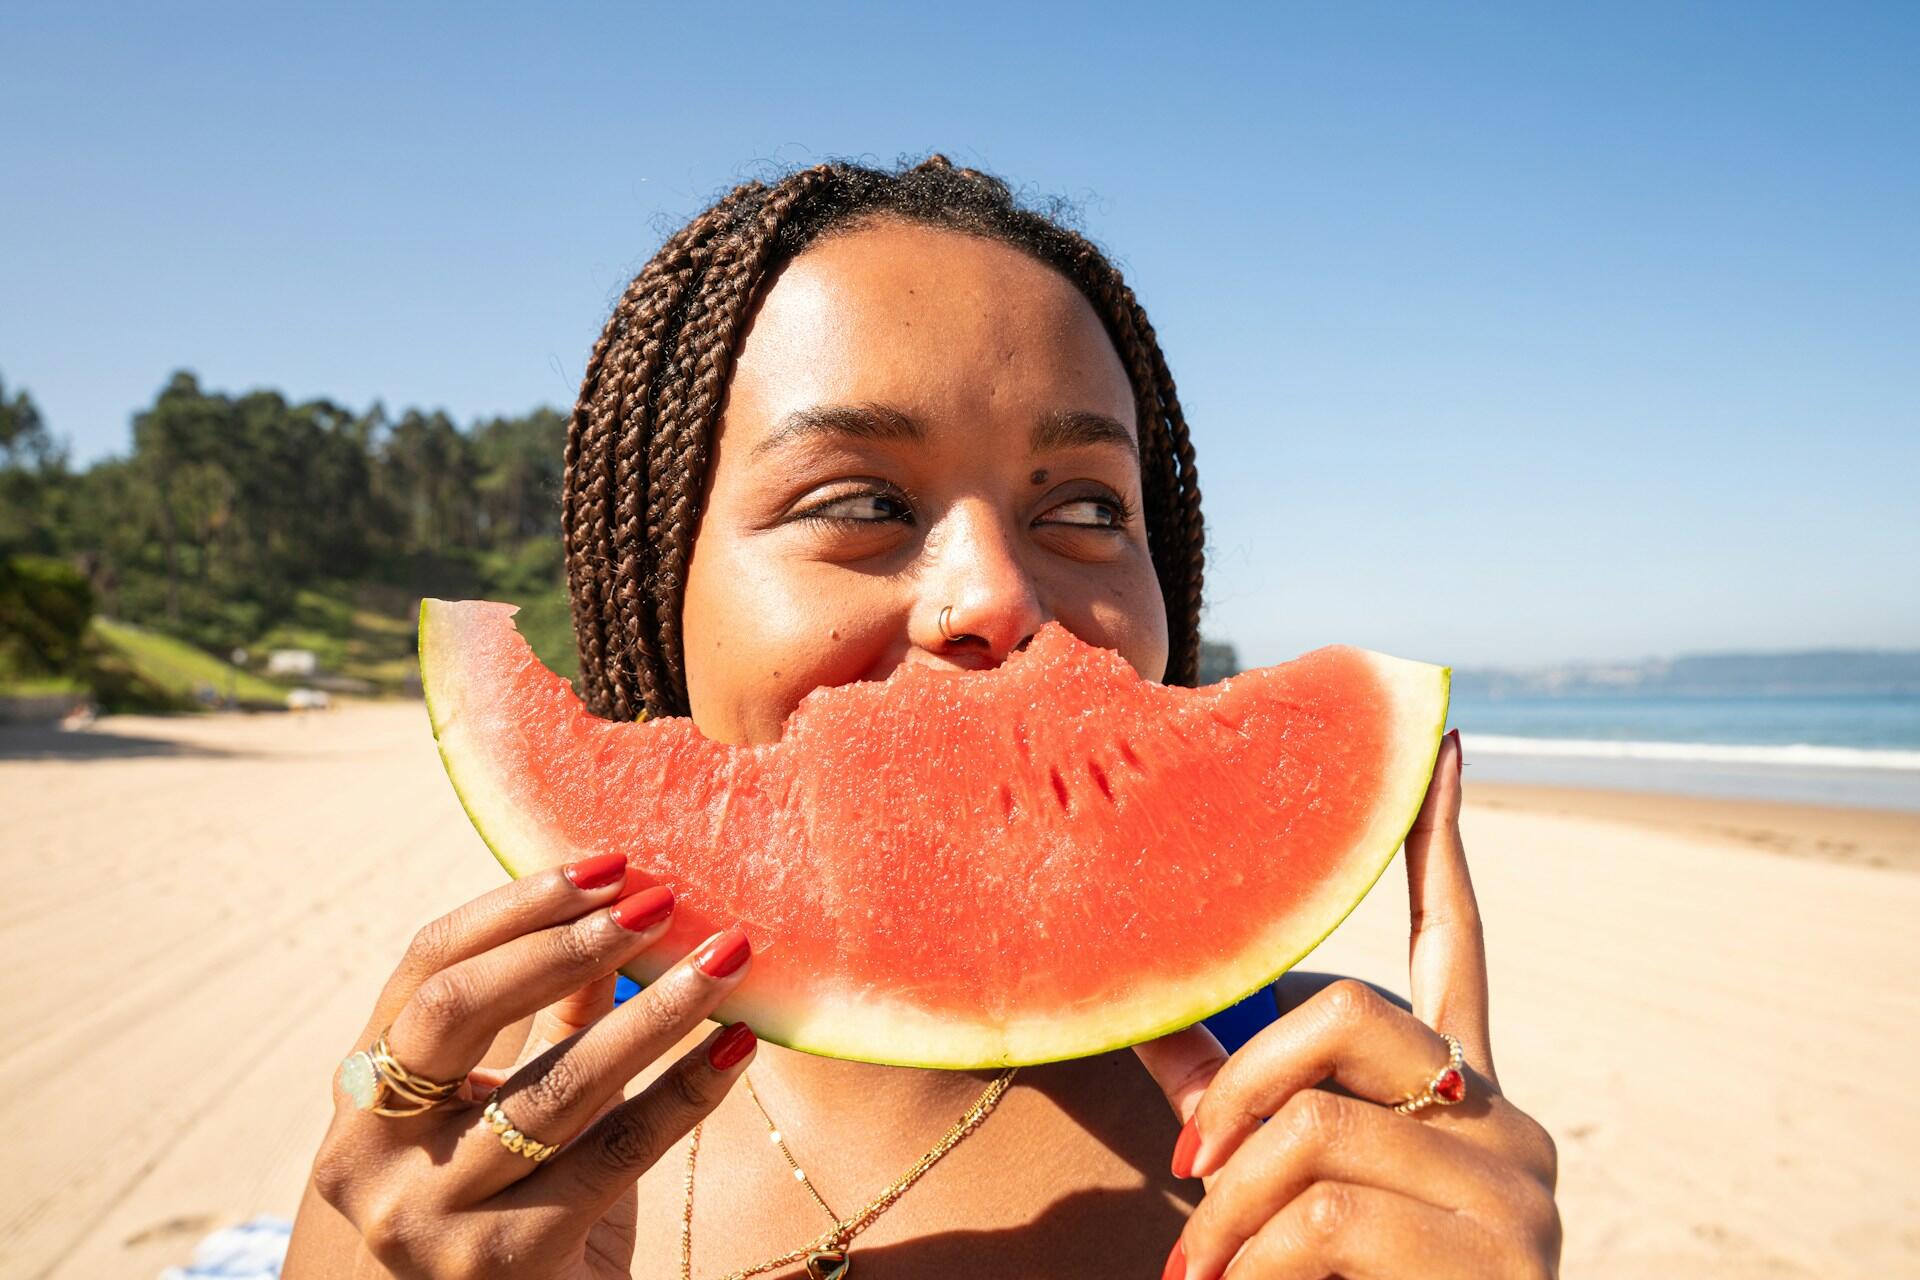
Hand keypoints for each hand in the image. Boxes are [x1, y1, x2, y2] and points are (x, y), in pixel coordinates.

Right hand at [308, 855, 756, 1278]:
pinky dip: (684, 1093)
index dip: (518, 905)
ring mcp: (426, 1216)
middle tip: (663, 901)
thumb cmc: (508, 1208)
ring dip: (654, 1011)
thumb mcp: (510, 1105)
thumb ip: (552, 1017)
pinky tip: (737, 1047)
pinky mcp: (502, 1263)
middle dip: (568, 943)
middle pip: (460, 1009)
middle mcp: (370, 1154)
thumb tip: (620, 905)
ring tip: (726, 958)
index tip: (610, 864)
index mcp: (364, 1095)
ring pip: (554, 1085)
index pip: (427, 965)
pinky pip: (613, 1153)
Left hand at [1134, 730, 1560, 1278]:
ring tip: (1199, 1270)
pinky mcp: (1498, 1261)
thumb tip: (1133, 1005)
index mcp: (1462, 1094)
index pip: (1453, 940)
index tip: (1445, 732)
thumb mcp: (1291, 1190)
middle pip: (1353, 1015)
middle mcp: (1507, 1125)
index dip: (1441, 838)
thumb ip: (1242, 1101)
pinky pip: (1327, 1219)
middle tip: (1189, 1163)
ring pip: (1320, 1131)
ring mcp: (1515, 1195)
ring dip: (1229, 1214)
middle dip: (1245, 1080)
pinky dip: (1252, 1264)